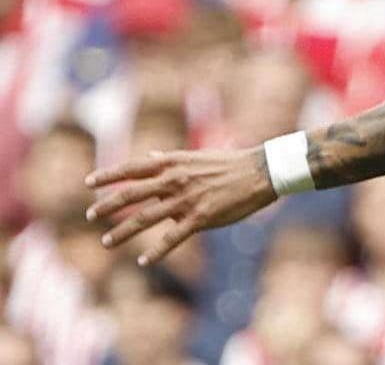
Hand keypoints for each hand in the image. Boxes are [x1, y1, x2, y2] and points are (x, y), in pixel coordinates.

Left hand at [86, 148, 277, 263]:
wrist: (261, 171)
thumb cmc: (230, 163)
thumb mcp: (196, 156)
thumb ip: (170, 160)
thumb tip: (149, 158)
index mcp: (174, 163)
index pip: (132, 168)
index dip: (108, 175)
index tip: (88, 183)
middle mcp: (175, 180)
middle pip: (131, 195)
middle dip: (107, 206)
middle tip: (90, 216)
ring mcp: (186, 200)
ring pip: (144, 219)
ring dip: (121, 233)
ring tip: (105, 243)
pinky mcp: (200, 218)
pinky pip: (172, 238)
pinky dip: (156, 252)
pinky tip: (144, 262)